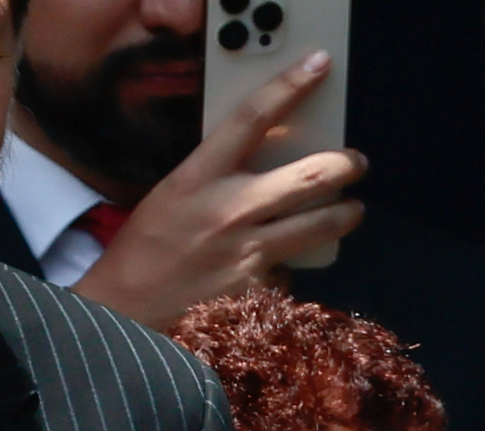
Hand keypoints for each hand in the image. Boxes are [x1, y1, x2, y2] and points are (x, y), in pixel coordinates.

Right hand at [71, 51, 366, 331]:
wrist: (128, 309)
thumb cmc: (149, 248)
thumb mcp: (175, 195)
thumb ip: (220, 177)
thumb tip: (269, 164)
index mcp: (199, 176)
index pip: (252, 118)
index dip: (289, 86)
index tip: (317, 66)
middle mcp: (230, 209)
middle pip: (310, 176)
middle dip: (345, 165)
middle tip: (357, 162)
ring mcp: (251, 251)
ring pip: (321, 224)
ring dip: (346, 214)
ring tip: (351, 210)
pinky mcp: (264, 289)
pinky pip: (296, 268)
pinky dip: (293, 266)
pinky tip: (277, 270)